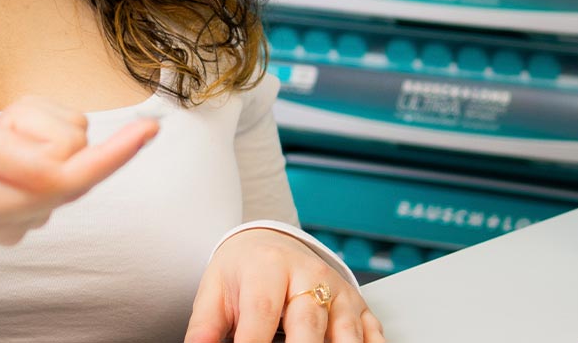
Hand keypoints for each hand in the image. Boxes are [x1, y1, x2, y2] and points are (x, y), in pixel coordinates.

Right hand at [0, 78, 156, 244]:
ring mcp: (22, 209)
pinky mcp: (30, 194)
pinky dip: (35, 127)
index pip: (64, 182)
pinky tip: (1, 133)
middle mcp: (10, 218)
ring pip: (70, 148)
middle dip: (39, 123)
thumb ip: (0, 150)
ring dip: (35, 122)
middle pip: (71, 159)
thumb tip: (56, 168)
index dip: (111, 156)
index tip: (148, 129)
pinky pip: (61, 149)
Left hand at [185, 228, 385, 342]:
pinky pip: (373, 333)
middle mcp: (310, 275)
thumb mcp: (214, 294)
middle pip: (308, 323)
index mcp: (269, 268)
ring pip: (345, 331)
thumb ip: (204, 329)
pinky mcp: (359, 306)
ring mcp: (338, 291)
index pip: (262, 313)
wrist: (270, 245)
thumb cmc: (242, 273)